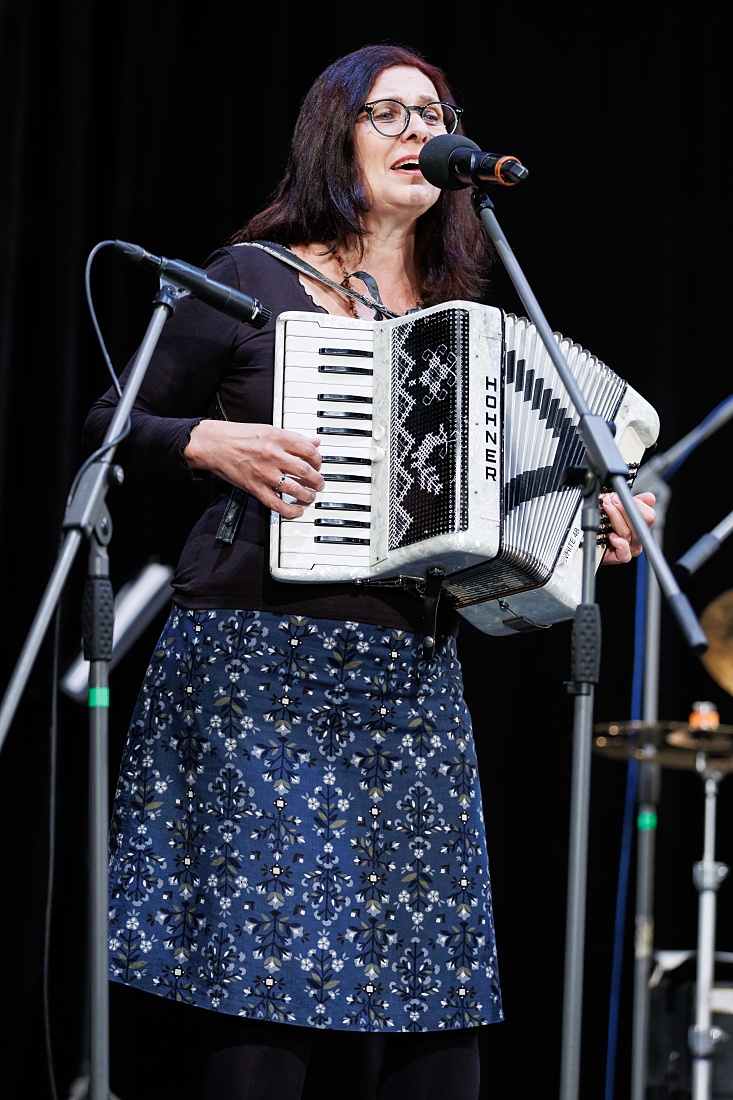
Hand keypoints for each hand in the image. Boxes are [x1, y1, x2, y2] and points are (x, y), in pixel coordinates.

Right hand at [185, 420, 323, 517]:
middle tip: (319, 483)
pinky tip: (296, 511)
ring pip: (294, 488)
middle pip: (305, 471)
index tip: (318, 464)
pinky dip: (289, 510)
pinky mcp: (254, 487)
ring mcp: (264, 473)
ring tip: (310, 496)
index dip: (318, 460)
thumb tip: (314, 442)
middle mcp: (273, 455)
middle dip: (317, 480)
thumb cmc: (238, 435)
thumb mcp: (269, 430)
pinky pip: (276, 503)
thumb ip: (293, 438)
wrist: (214, 444)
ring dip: (307, 495)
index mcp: (278, 438)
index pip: (309, 451)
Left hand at [600, 490, 655, 564]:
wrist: (587, 540)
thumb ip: (634, 502)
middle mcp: (637, 538)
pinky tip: (611, 536)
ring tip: (606, 508)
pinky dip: (619, 544)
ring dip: (615, 518)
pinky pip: (625, 554)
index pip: (649, 516)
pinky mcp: (619, 557)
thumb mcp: (619, 507)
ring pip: (627, 533)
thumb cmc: (603, 524)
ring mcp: (629, 548)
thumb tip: (650, 498)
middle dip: (624, 509)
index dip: (637, 505)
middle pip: (639, 524)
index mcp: (640, 524)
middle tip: (612, 500)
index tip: (623, 496)